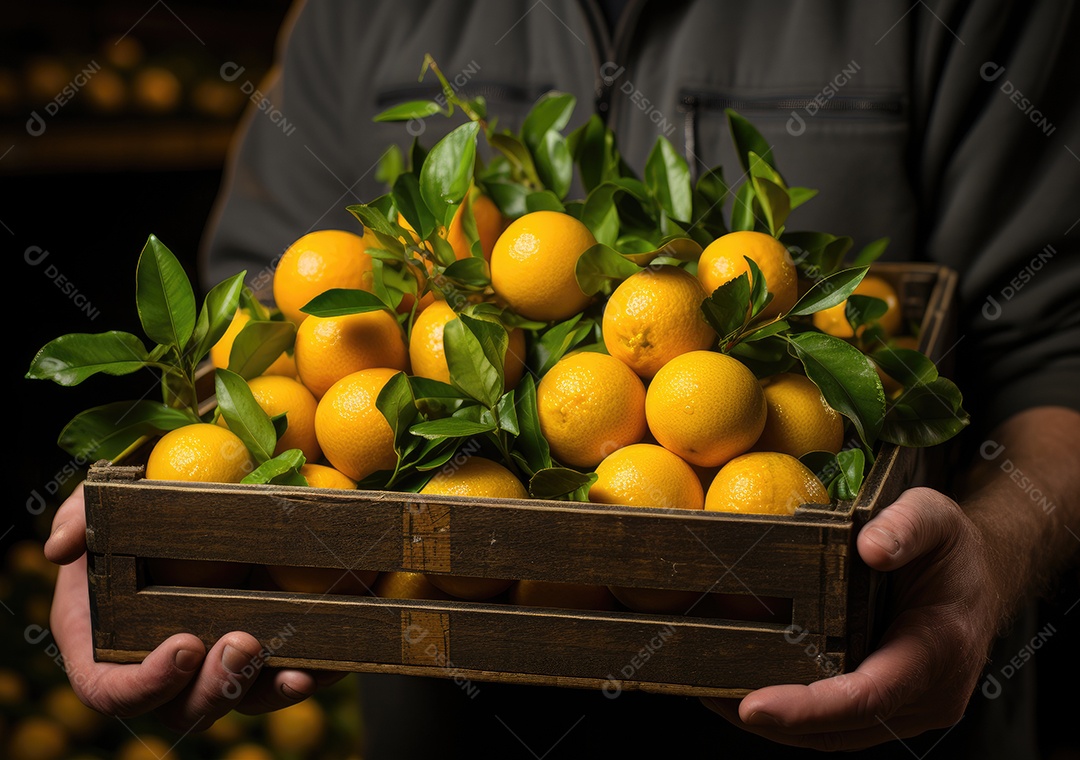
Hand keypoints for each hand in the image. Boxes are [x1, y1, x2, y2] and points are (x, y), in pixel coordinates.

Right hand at [44, 483, 346, 732]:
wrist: (205, 493)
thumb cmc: (144, 506)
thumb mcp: (106, 502)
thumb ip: (81, 517)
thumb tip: (60, 547)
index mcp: (107, 642)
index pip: (110, 690)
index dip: (144, 685)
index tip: (184, 645)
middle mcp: (160, 665)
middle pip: (180, 709)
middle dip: (214, 688)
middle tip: (243, 644)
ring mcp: (212, 662)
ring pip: (235, 703)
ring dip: (260, 692)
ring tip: (287, 665)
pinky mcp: (259, 653)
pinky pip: (279, 680)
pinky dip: (302, 679)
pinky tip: (320, 665)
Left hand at [701, 487, 999, 750]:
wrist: (979, 577)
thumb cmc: (952, 548)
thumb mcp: (936, 517)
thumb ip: (906, 527)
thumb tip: (870, 547)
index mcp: (938, 651)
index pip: (867, 696)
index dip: (809, 707)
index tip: (755, 706)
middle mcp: (925, 695)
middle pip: (841, 727)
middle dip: (775, 721)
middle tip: (710, 693)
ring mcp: (907, 708)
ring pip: (835, 734)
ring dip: (776, 724)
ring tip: (715, 692)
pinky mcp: (888, 707)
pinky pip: (837, 723)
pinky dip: (794, 713)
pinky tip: (748, 687)